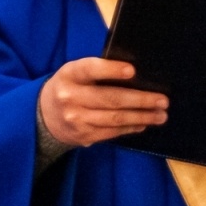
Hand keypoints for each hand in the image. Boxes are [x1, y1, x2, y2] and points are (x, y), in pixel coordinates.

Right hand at [39, 58, 167, 147]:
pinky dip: (130, 127)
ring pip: (115, 118)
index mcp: (69, 75)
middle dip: (140, 100)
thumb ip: (97, 71)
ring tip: (160, 115)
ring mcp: (77, 120)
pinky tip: (143, 123)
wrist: (44, 116)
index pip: (90, 69)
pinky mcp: (84, 136)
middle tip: (162, 100)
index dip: (111, 70)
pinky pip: (112, 132)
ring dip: (141, 117)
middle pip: (110, 98)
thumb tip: (135, 74)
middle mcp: (71, 97)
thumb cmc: (69, 86)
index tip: (133, 70)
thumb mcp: (75, 73)